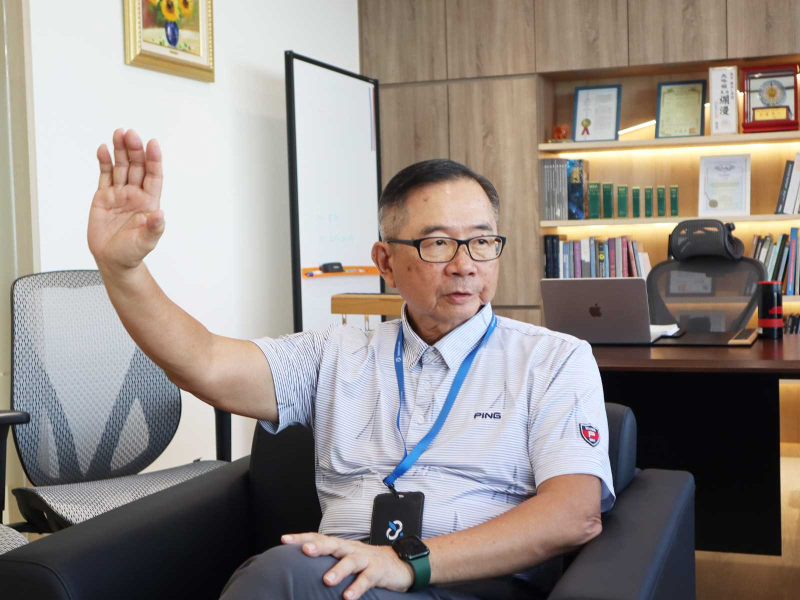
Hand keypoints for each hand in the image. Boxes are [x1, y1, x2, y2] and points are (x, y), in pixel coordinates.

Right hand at [88, 129, 164, 274]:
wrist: (112, 260)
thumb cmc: (132, 252)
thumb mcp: (146, 242)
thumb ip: (154, 229)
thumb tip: (161, 215)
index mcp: (149, 202)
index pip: (153, 176)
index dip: (153, 160)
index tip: (152, 144)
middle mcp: (135, 194)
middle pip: (137, 167)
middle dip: (134, 150)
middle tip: (131, 134)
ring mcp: (119, 193)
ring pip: (121, 167)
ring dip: (120, 150)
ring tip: (119, 134)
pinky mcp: (103, 196)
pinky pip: (105, 175)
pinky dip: (104, 162)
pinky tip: (103, 149)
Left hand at [281, 532, 414, 599]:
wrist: (400, 563)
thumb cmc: (368, 563)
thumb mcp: (348, 559)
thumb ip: (330, 561)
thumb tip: (303, 568)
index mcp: (342, 546)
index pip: (320, 538)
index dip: (303, 538)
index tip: (285, 540)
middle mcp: (352, 549)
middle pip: (334, 544)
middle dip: (319, 546)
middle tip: (304, 551)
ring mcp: (366, 559)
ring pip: (351, 561)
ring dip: (339, 570)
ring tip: (327, 580)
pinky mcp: (379, 571)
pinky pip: (367, 579)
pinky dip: (357, 587)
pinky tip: (348, 597)